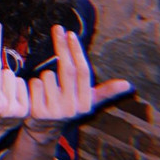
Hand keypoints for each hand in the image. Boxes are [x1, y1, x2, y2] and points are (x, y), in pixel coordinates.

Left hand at [21, 26, 132, 144]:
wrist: (43, 131)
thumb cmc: (67, 107)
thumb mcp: (87, 102)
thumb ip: (106, 92)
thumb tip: (129, 84)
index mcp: (86, 103)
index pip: (83, 72)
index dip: (76, 51)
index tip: (70, 33)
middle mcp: (72, 109)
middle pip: (67, 70)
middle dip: (62, 46)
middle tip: (58, 28)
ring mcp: (55, 111)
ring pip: (46, 75)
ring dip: (44, 74)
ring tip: (46, 86)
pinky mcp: (37, 112)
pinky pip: (32, 84)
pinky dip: (31, 82)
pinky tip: (35, 92)